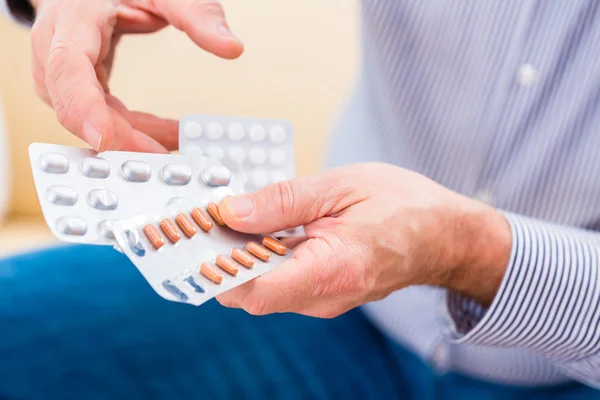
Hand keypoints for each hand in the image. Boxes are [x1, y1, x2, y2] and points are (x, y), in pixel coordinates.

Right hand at [30, 0, 243, 151]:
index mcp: (73, 20)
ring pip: (91, 120)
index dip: (82, 107)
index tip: (103, 140)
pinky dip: (136, 130)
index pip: (68, 68)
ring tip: (179, 143)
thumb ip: (198, 15)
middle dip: (120, 138)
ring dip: (134, 138)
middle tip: (163, 161)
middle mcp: (55, 49)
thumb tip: (232, 47)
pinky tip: (168, 135)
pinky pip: (104, 117)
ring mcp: (60, 73)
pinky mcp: (76, 88)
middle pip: (76, 105)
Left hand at [216, 163, 511, 317]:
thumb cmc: (404, 207)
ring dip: (238, 256)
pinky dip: (260, 257)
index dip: (215, 269)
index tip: (193, 238)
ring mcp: (323, 300)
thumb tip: (231, 211)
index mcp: (334, 269)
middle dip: (218, 258)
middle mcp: (325, 297)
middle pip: (249, 292)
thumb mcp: (343, 186)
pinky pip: (278, 281)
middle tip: (200, 218)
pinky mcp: (321, 293)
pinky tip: (259, 227)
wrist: (443, 236)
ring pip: (260, 287)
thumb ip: (284, 201)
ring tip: (226, 216)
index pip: (255, 291)